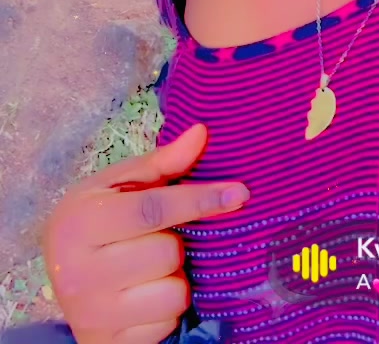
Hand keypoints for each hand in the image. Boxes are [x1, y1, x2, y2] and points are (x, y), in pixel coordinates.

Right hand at [41, 123, 248, 343]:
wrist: (61, 275)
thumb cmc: (96, 219)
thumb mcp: (118, 185)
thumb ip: (163, 162)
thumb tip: (202, 132)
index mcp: (81, 223)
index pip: (153, 209)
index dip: (200, 199)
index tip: (239, 193)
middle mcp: (81, 273)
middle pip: (167, 254)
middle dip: (175, 244)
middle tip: (157, 239)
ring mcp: (94, 314)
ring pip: (173, 294)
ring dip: (174, 280)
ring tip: (150, 270)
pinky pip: (166, 325)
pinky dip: (166, 310)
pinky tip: (145, 296)